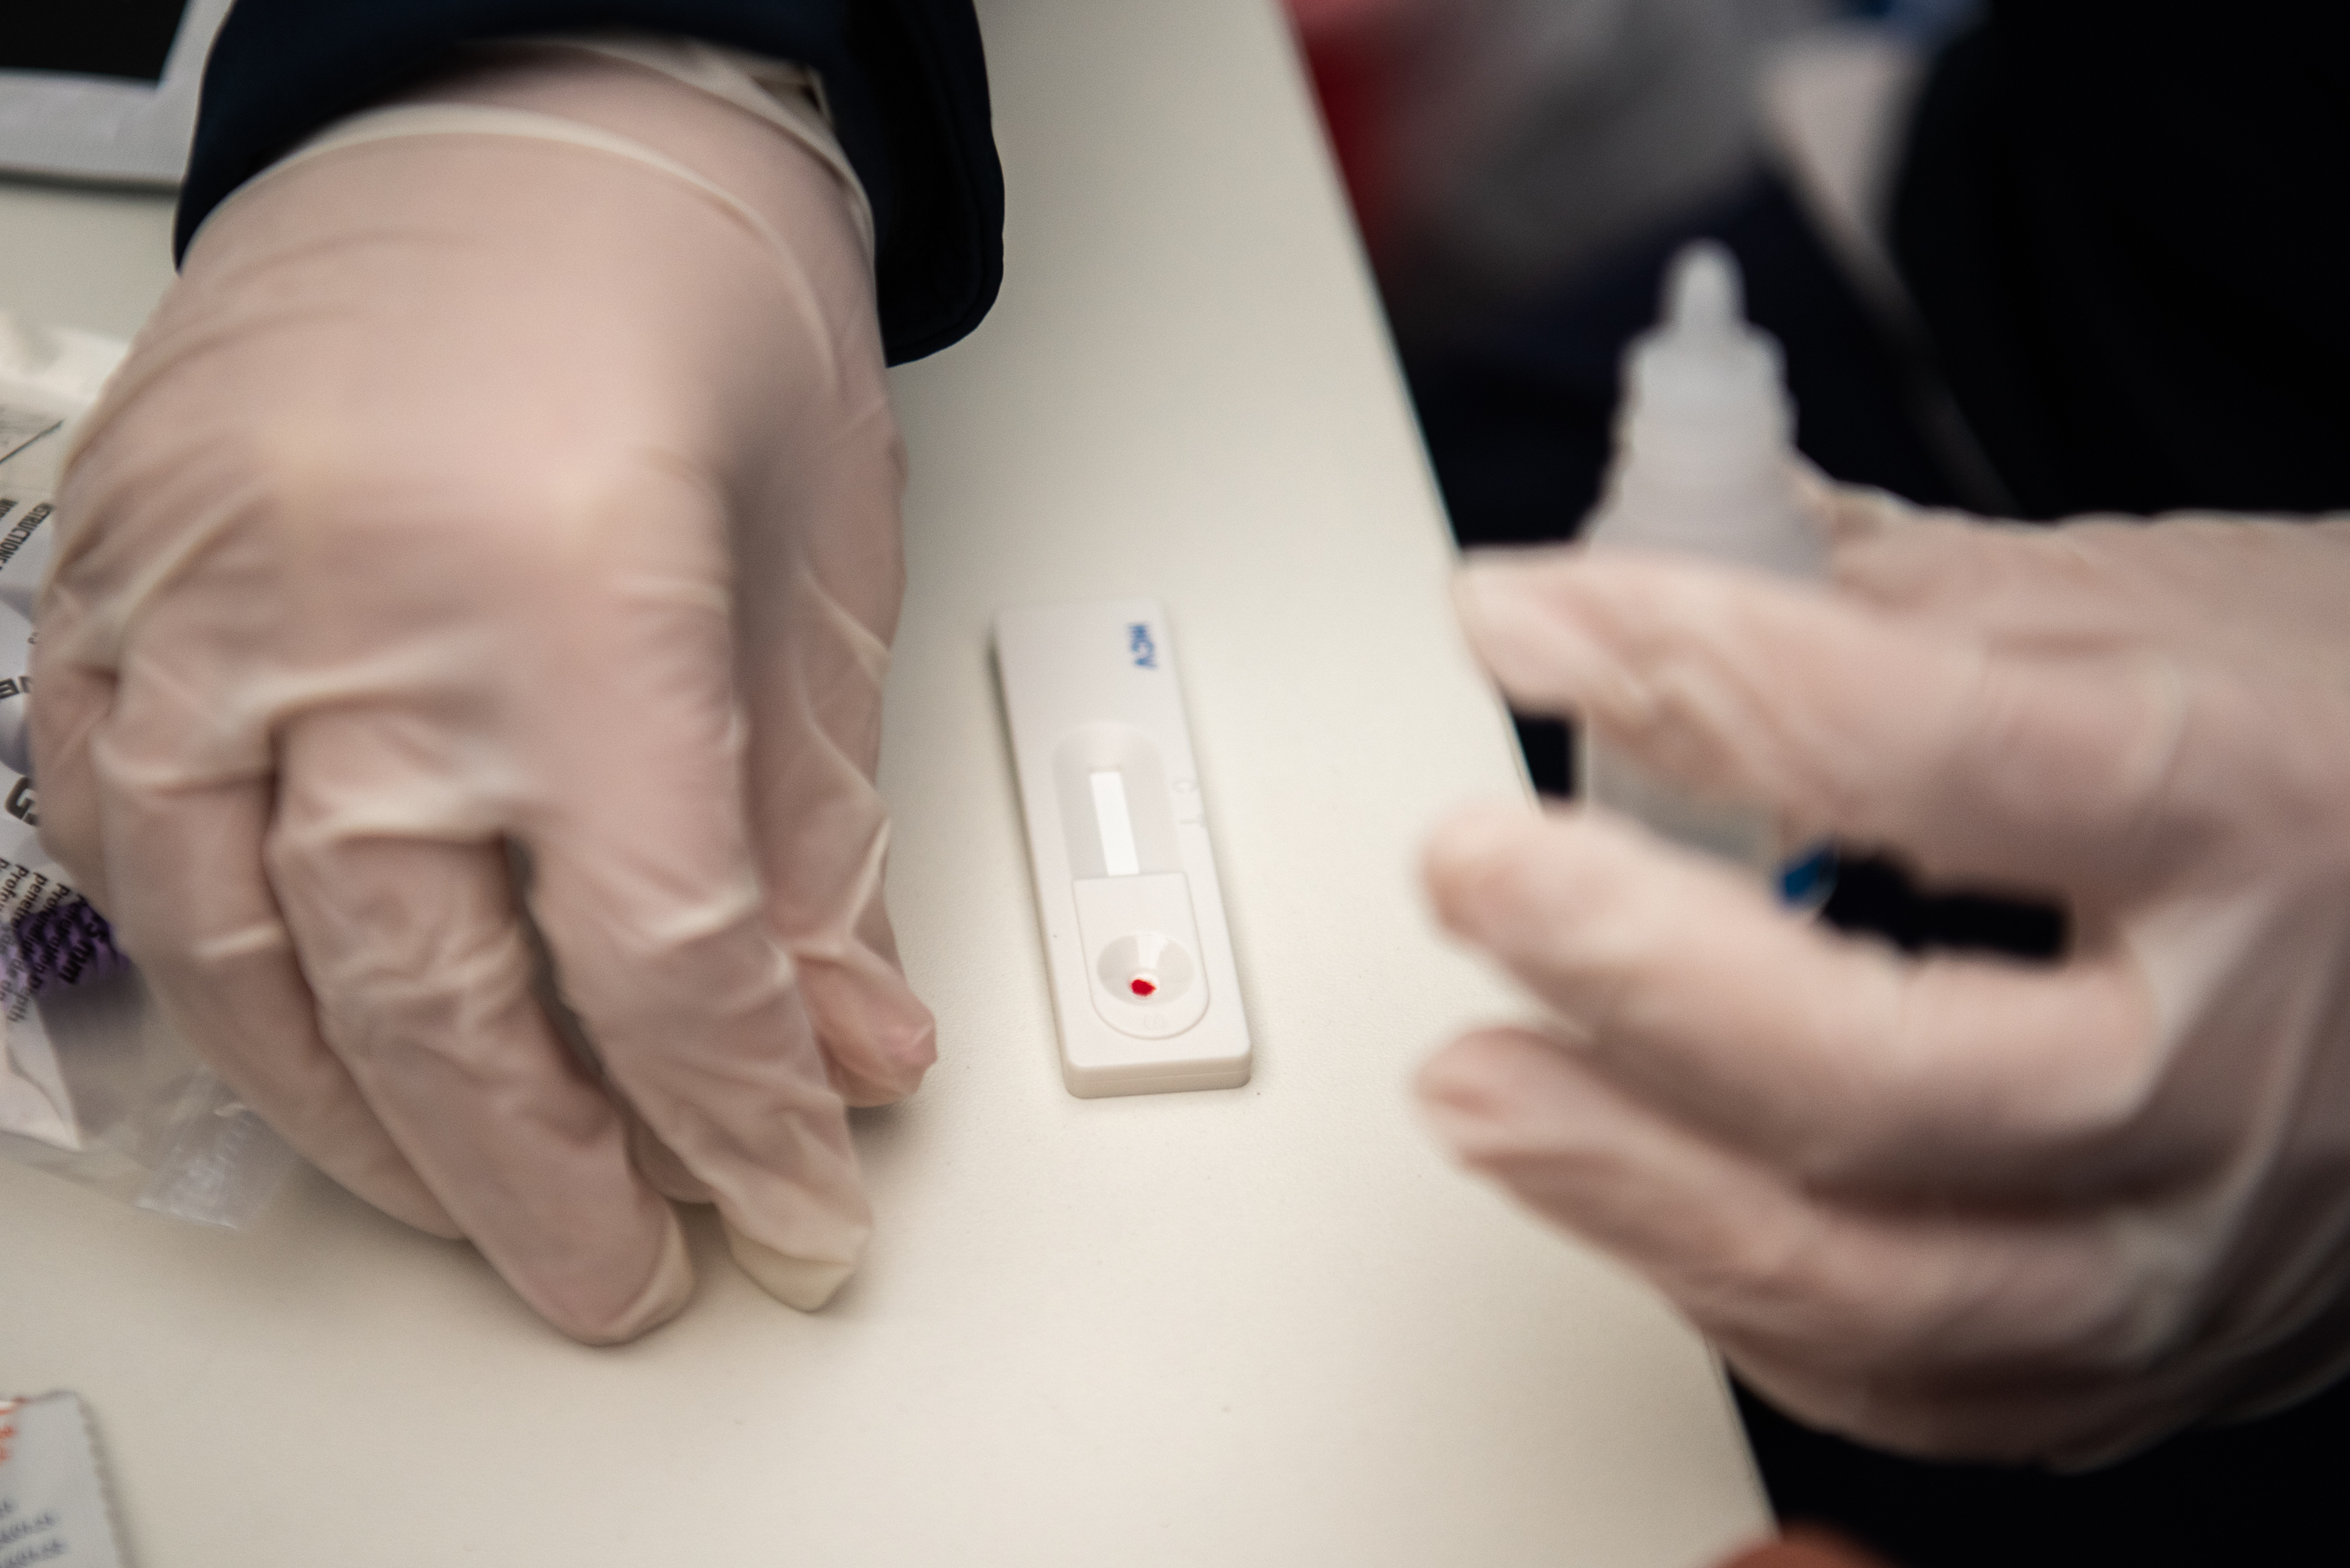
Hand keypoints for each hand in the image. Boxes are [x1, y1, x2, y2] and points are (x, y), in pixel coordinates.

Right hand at [33, 46, 933, 1340]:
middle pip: (440, 1003)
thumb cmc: (700, 304)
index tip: (791, 1205)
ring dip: (364, 1123)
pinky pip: (108, 828)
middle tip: (619, 1270)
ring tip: (469, 1197)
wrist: (545, 109)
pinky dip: (201, 968)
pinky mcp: (119, 575)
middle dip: (545, 1181)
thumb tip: (845, 1047)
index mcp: (573, 600)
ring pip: (247, 959)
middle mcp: (362, 612)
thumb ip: (817, 838)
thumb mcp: (815, 577)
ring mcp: (207, 597)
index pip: (666, 961)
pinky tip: (285, 1033)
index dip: (740, 1123)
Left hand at [1420, 482, 2349, 1462]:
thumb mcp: (2164, 608)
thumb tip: (1642, 554)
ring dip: (1633, 1185)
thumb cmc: (2340, 744)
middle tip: (1469, 871)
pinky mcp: (2157, 1352)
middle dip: (1637, 972)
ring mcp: (2201, 1240)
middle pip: (1898, 1073)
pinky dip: (1736, 1291)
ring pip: (1888, 1286)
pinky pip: (1917, 1379)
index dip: (1700, 675)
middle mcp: (2236, 1059)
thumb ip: (1894, 594)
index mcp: (2252, 810)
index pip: (1944, 752)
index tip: (1520, 620)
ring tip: (1474, 1081)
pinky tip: (1625, 1190)